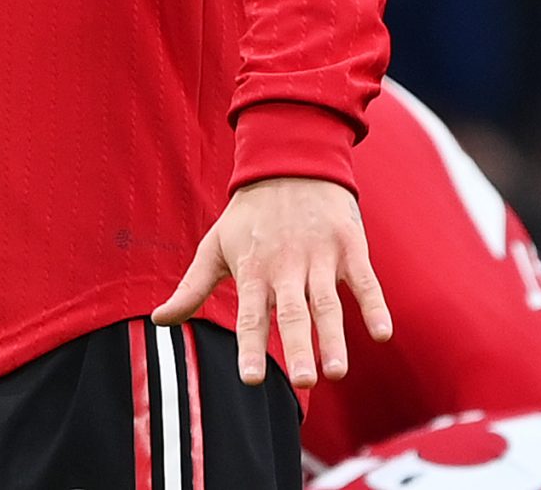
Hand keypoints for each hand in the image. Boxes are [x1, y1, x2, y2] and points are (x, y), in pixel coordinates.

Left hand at [153, 177, 393, 388]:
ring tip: (337, 372)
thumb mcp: (215, 245)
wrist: (290, 159)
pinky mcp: (349, 246)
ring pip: (328, 302)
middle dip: (299, 347)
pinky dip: (374, 305)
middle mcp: (286, 266)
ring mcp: (320, 256)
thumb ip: (191, 288)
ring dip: (334, 337)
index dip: (251, 347)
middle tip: (304, 382)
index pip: (251, 316)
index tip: (251, 379)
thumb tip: (158, 320)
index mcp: (253, 270)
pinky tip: (382, 334)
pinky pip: (365, 280)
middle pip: (293, 313)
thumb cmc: (249, 213)